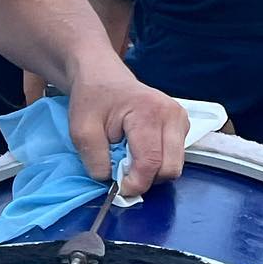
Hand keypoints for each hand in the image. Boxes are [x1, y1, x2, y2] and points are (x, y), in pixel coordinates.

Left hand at [66, 58, 187, 196]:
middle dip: (145, 178)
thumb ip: (95, 159)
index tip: (117, 188)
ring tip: (128, 156)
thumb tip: (109, 181)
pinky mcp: (181, 125)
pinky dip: (156, 162)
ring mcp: (180, 119)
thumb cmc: (92, 98)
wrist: (101, 75)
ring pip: (174, 165)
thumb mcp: (81, 130)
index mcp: (150, 113)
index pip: (151, 162)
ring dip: (151, 171)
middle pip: (170, 169)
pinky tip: (138, 149)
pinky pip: (173, 157)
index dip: (135, 183)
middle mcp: (173, 115)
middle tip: (121, 170)